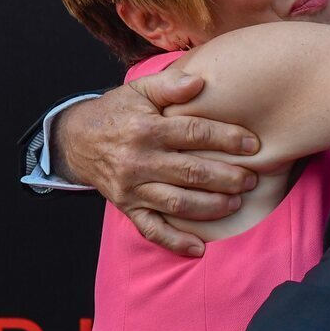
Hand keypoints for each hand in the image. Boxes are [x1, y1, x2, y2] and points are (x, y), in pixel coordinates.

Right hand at [52, 69, 260, 256]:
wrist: (76, 140)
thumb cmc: (117, 112)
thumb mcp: (138, 90)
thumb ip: (169, 85)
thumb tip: (200, 81)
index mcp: (146, 129)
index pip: (194, 133)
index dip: (227, 139)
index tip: (253, 145)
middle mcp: (139, 161)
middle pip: (191, 173)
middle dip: (227, 178)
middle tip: (251, 179)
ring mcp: (133, 188)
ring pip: (178, 203)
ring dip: (211, 206)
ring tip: (237, 203)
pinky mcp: (127, 208)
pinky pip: (152, 229)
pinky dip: (175, 242)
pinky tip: (200, 248)